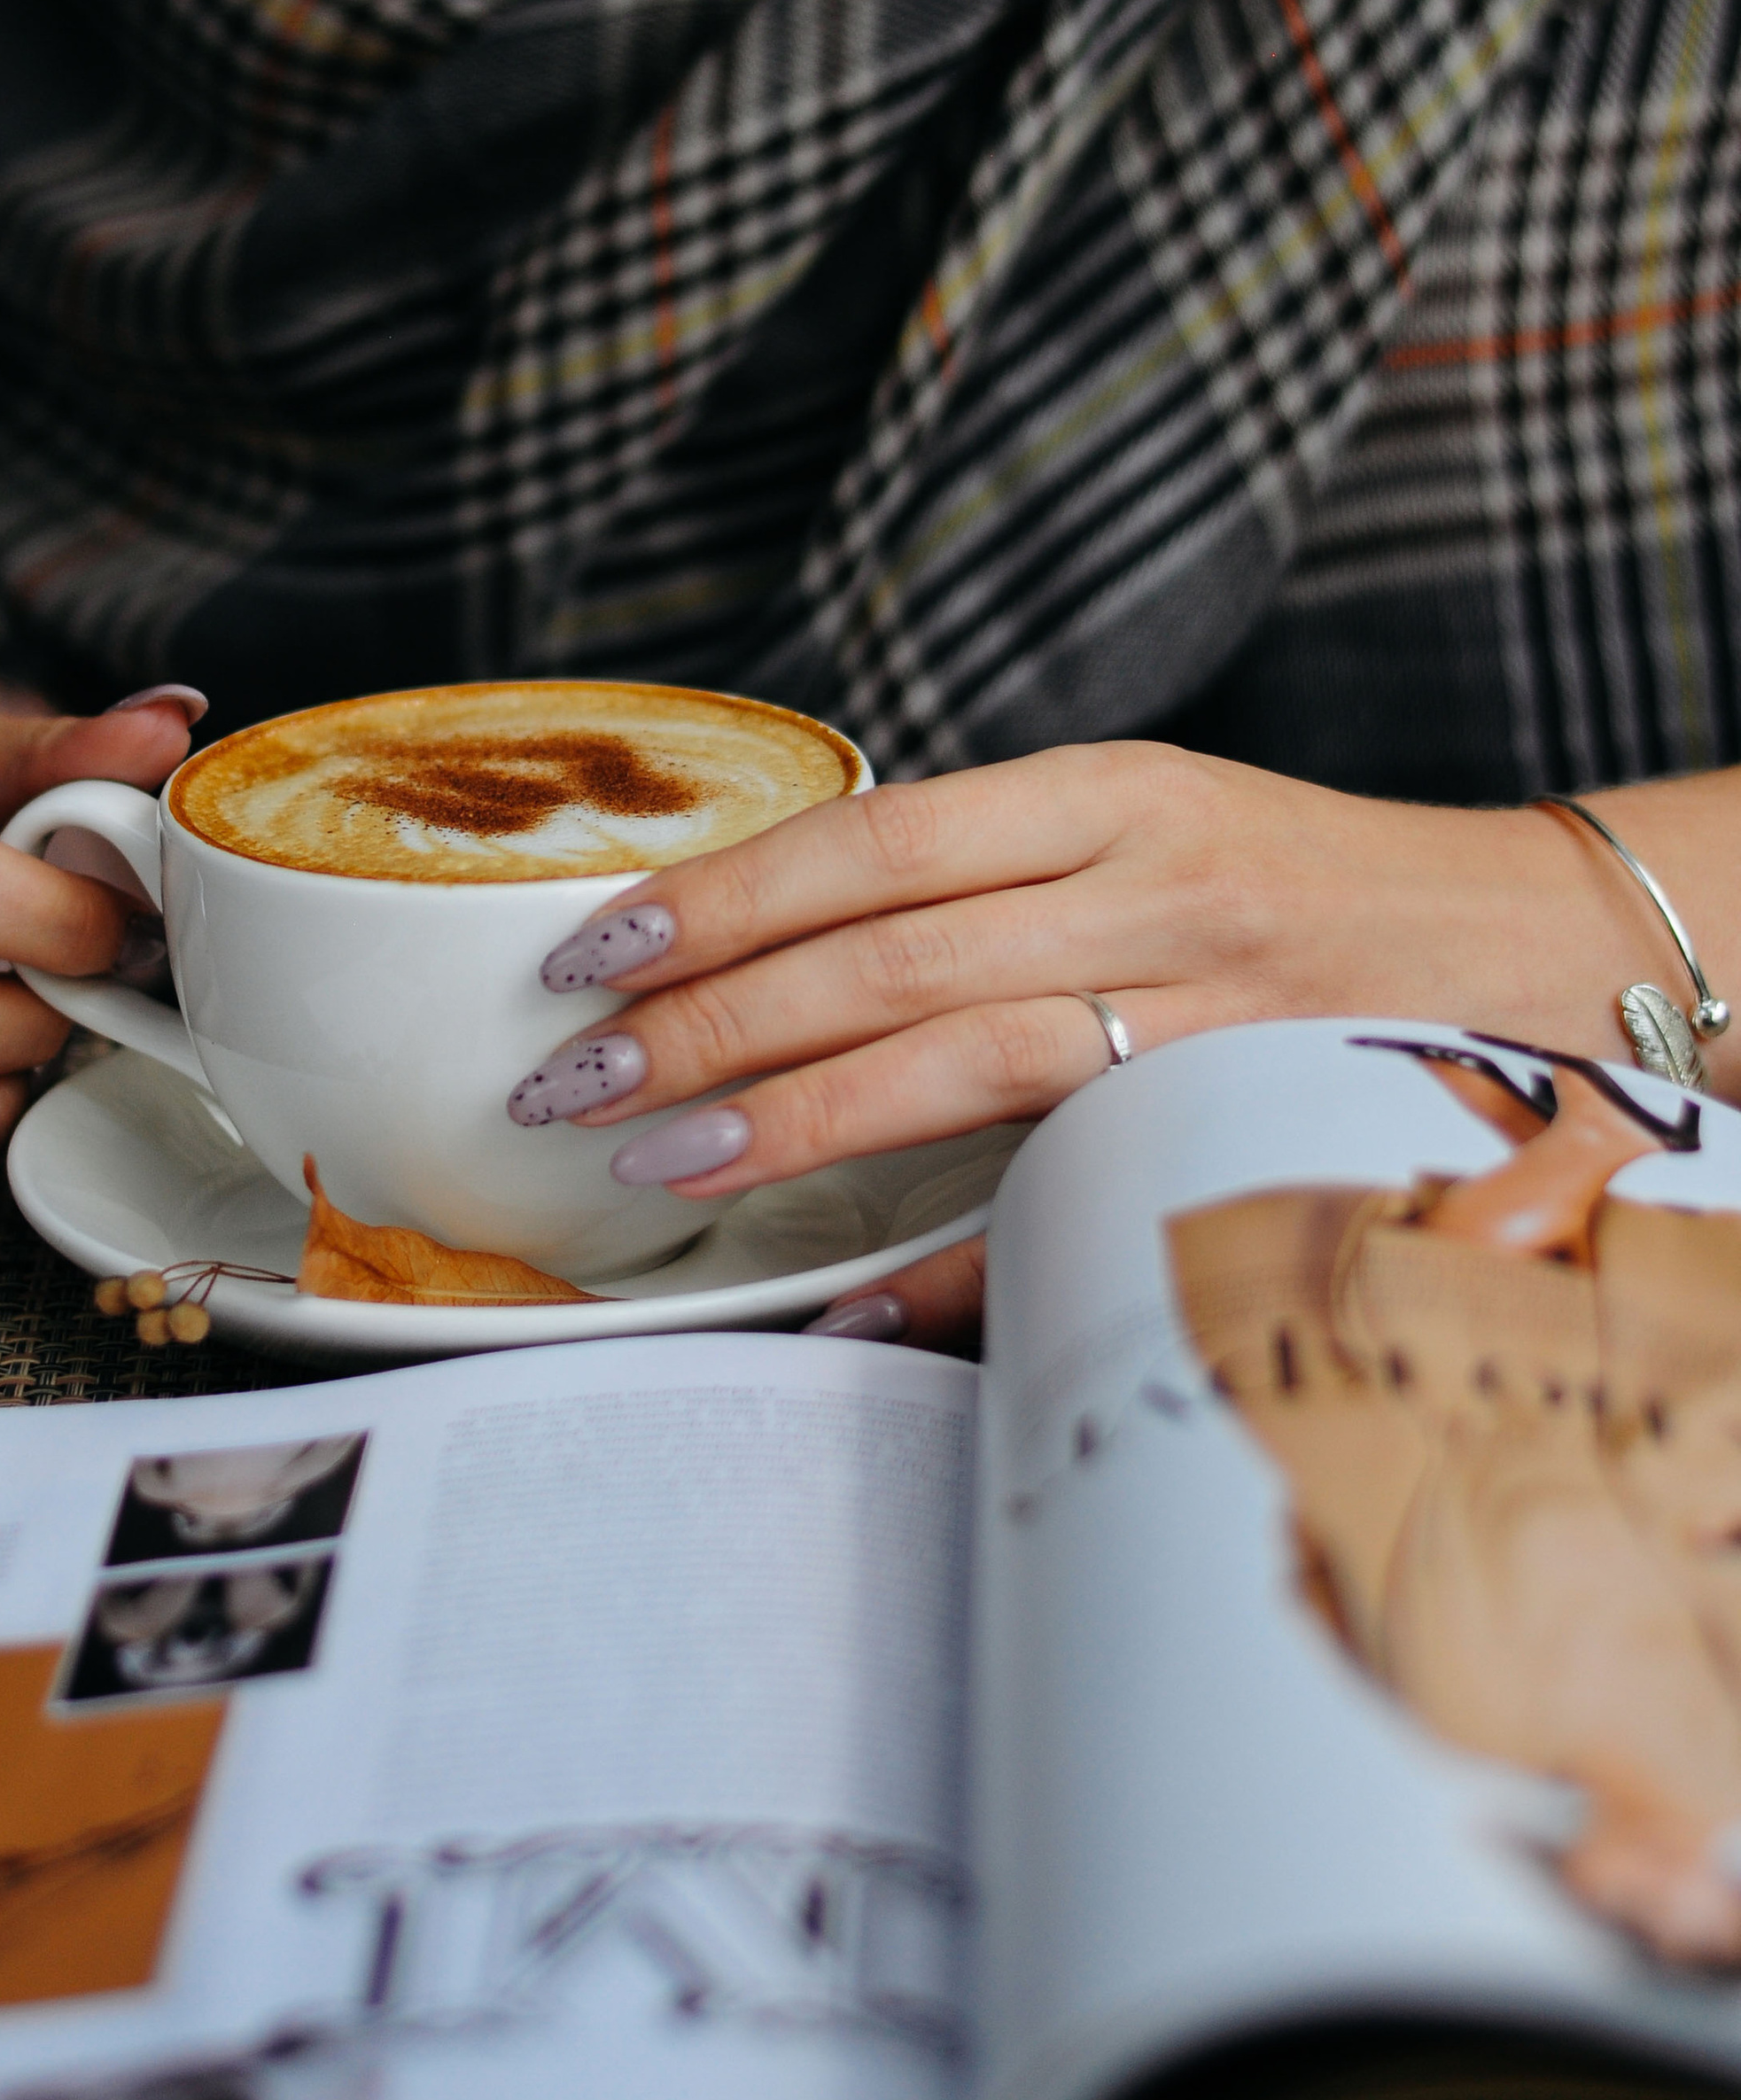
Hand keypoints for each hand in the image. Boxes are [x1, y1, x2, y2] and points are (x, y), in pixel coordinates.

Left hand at [507, 742, 1740, 1351]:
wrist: (1524, 945)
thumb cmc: (1290, 888)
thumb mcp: (1142, 828)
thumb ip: (982, 879)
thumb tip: (770, 974)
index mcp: (1108, 796)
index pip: (877, 837)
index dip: (726, 895)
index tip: (597, 949)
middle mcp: (1154, 889)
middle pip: (893, 954)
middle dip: (715, 1017)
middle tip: (574, 1076)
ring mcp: (1206, 1011)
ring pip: (967, 1063)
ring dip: (795, 1118)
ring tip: (662, 1160)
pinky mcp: (1240, 1121)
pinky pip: (1071, 1193)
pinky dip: (952, 1256)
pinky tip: (847, 1304)